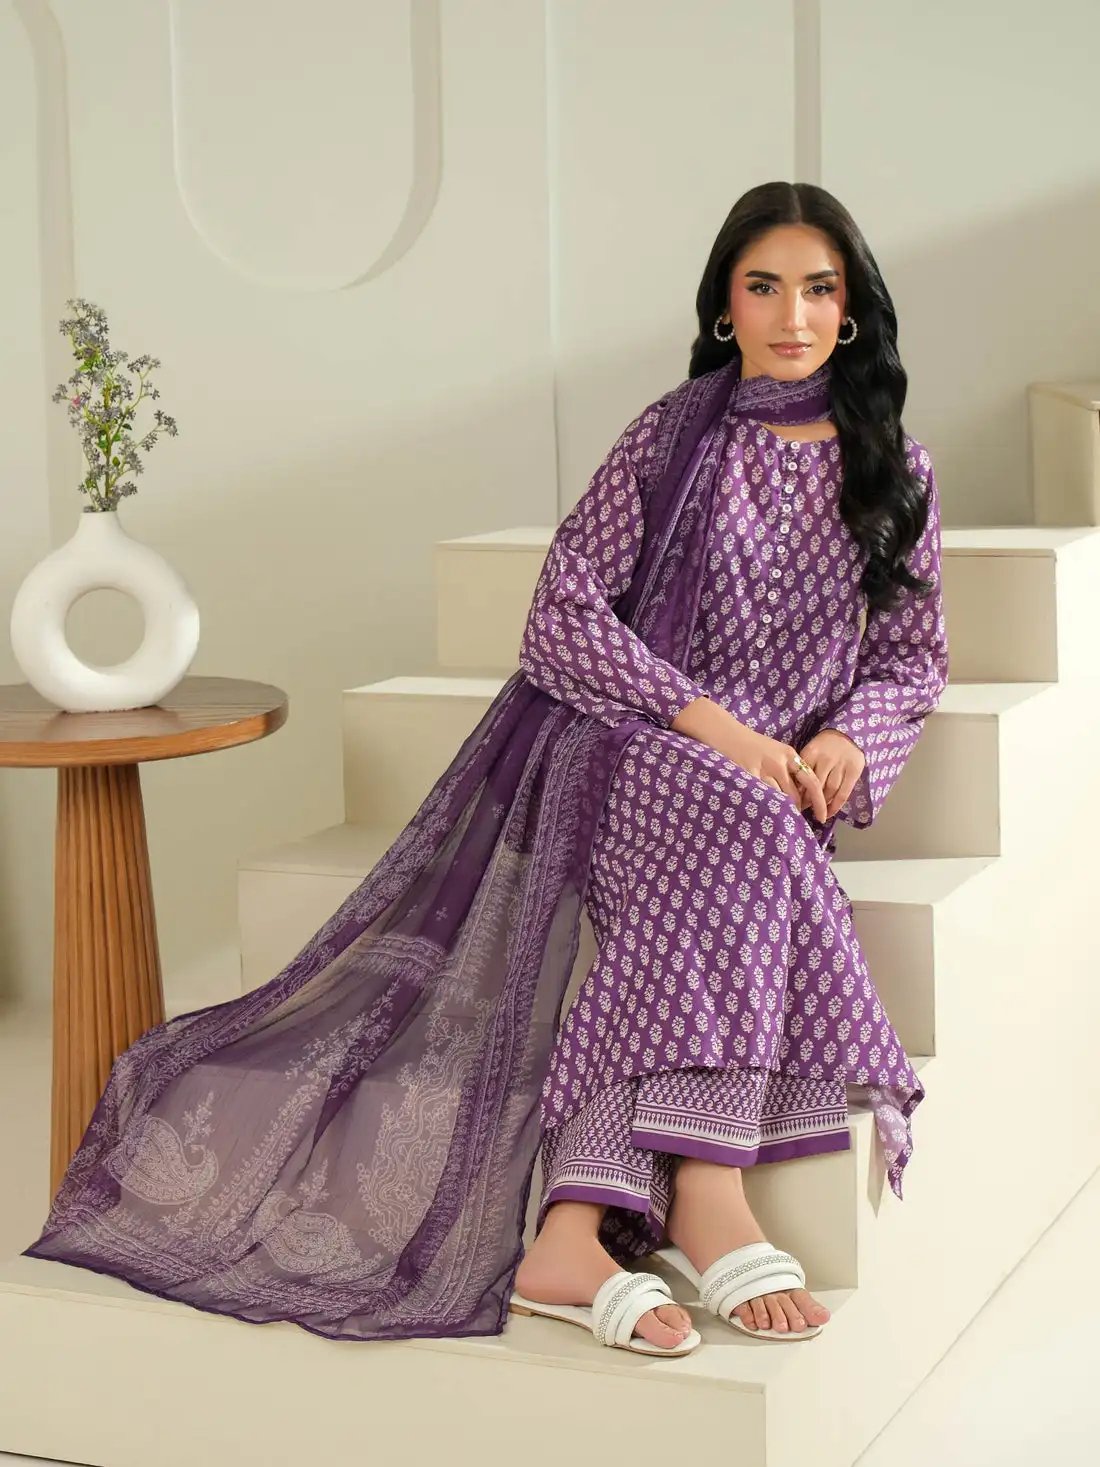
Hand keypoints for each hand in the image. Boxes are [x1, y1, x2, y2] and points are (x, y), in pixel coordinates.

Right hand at [671, 697, 828, 820]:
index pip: (812, 782)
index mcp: (789, 755)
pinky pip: (761, 797)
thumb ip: (788, 769)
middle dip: (796, 810)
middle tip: (791, 818)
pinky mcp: (748, 775)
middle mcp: (779, 762)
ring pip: (779, 799)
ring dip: (779, 810)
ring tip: (774, 815)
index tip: (822, 816)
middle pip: (796, 796)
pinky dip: (764, 806)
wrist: (724, 732)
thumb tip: (800, 797)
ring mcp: (763, 769)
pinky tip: (761, 809)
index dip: (819, 802)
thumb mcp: (774, 751)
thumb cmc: (749, 744)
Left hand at [793, 727, 864, 819]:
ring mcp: (841, 764)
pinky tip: (830, 813)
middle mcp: (826, 758)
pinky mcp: (854, 770)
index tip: (794, 802)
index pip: (801, 776)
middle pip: (815, 785)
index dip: (797, 792)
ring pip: (830, 790)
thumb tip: (793, 791)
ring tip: (816, 812)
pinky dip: (836, 806)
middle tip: (804, 809)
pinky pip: (844, 793)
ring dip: (822, 803)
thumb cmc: (823, 746)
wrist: (847, 733)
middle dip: (808, 800)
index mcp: (811, 752)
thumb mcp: (809, 751)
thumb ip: (802, 767)